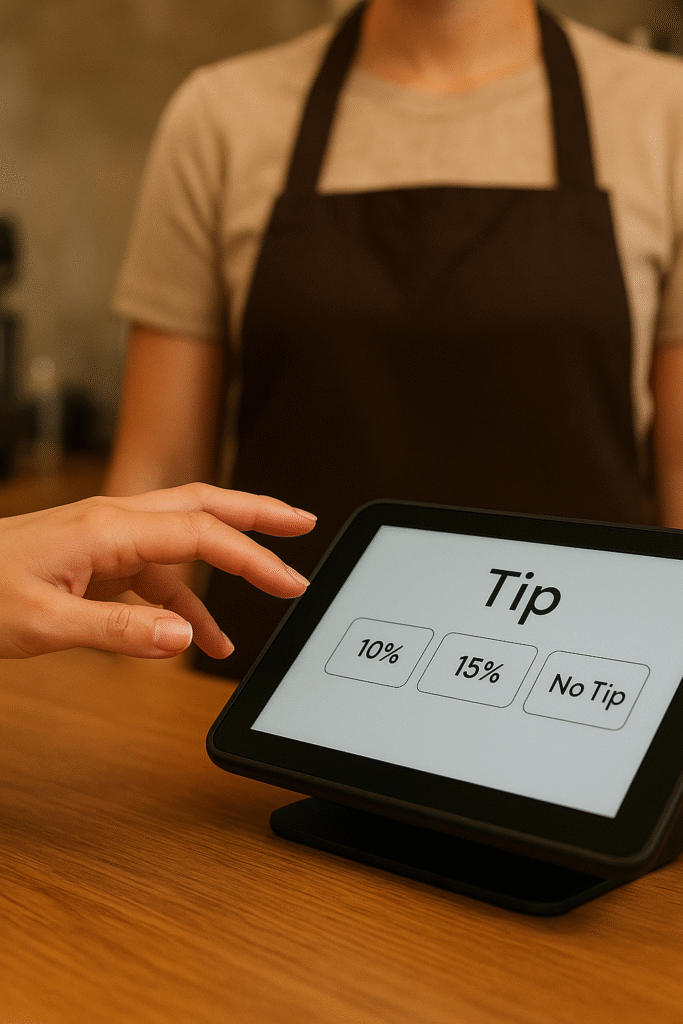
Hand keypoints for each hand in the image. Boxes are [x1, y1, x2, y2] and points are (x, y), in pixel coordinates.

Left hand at [0, 483, 315, 659]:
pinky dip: (186, 601)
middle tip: (304, 523)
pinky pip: (158, 572)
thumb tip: (183, 636)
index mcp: (108, 529)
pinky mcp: (98, 557)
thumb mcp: (44, 623)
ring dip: (230, 559)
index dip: (252, 557)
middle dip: (258, 514)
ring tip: (271, 586)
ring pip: (186, 534)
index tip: (290, 581)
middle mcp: (114, 522)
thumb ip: (118, 630)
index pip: (201, 535)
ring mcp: (107, 537)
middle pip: (204, 505)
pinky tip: (198, 637)